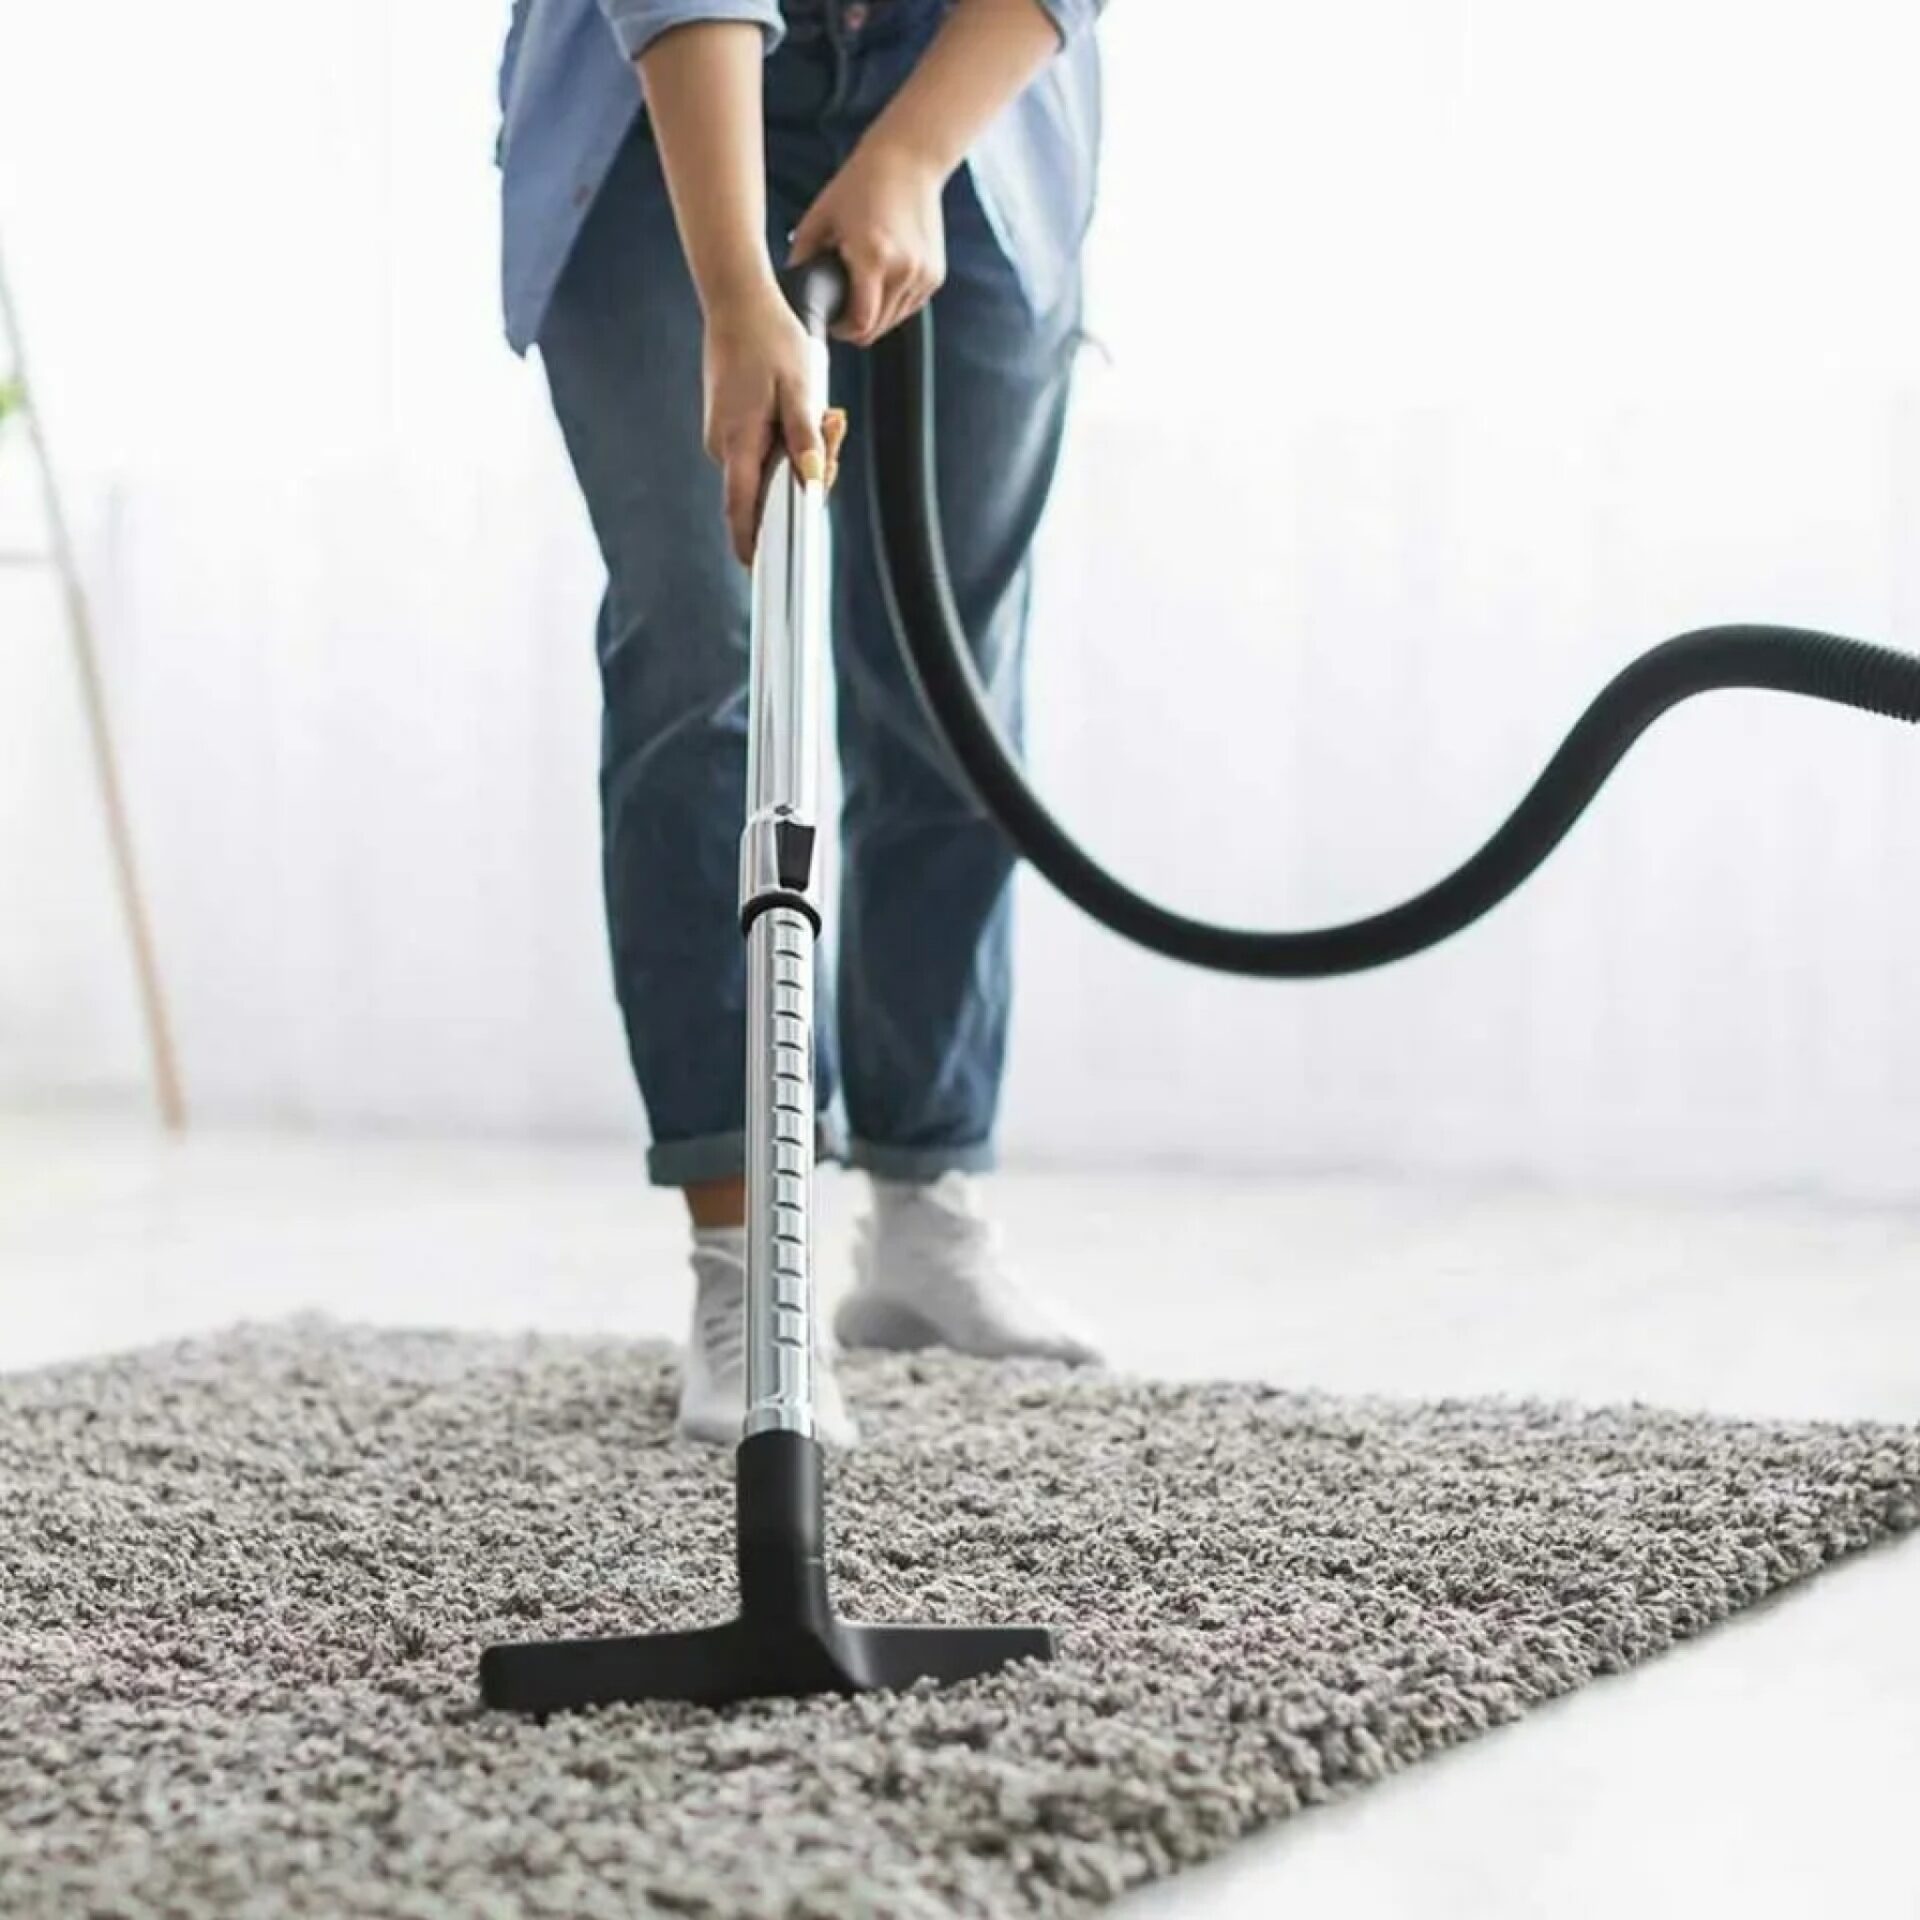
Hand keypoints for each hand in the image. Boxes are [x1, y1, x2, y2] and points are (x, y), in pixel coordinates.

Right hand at [702, 281, 844, 563]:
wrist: (738, 301)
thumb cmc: (770, 340)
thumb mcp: (799, 387)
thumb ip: (805, 436)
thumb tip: (812, 480)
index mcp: (738, 443)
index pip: (741, 510)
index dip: (751, 545)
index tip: (762, 572)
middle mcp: (724, 448)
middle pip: (765, 492)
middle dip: (805, 479)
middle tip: (834, 429)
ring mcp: (723, 439)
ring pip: (767, 471)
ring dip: (801, 456)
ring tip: (826, 411)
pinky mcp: (729, 429)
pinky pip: (762, 453)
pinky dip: (788, 443)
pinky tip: (807, 410)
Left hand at [788, 133, 946, 346]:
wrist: (910, 159)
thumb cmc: (862, 183)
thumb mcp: (822, 216)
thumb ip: (802, 255)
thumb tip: (791, 285)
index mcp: (873, 257)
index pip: (861, 323)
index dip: (843, 331)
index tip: (833, 325)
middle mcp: (904, 270)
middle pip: (878, 328)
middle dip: (857, 326)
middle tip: (843, 311)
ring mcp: (923, 275)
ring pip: (895, 320)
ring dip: (876, 315)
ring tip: (862, 292)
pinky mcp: (935, 275)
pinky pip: (910, 306)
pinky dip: (894, 303)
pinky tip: (882, 281)